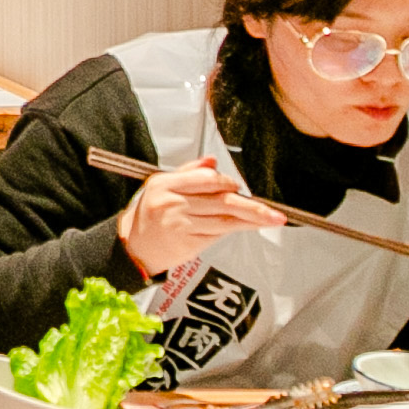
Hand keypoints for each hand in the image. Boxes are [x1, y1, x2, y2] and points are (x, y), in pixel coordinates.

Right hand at [114, 159, 282, 273]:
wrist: (134, 248)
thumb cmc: (150, 214)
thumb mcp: (161, 185)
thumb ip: (188, 172)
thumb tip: (214, 161)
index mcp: (165, 184)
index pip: (206, 179)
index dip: (227, 182)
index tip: (237, 186)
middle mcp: (172, 204)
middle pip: (221, 201)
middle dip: (251, 207)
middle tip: (274, 212)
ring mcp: (180, 225)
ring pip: (224, 221)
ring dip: (251, 220)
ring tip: (272, 220)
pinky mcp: (188, 244)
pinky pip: (217, 234)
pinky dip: (234, 230)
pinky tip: (248, 227)